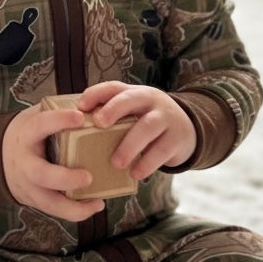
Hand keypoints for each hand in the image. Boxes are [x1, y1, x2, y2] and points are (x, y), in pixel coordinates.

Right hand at [2, 104, 105, 221]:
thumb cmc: (28, 135)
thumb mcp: (35, 117)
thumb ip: (58, 111)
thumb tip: (96, 101)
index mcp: (26, 135)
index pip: (39, 125)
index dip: (58, 121)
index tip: (79, 117)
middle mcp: (26, 163)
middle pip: (41, 174)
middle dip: (65, 178)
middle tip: (88, 176)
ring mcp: (29, 185)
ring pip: (48, 202)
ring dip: (73, 205)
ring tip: (97, 201)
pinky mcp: (36, 200)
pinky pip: (56, 210)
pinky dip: (76, 212)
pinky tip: (95, 205)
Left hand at [78, 81, 196, 181]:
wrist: (187, 130)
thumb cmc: (147, 123)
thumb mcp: (133, 115)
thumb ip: (112, 119)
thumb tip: (75, 133)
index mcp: (134, 93)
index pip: (113, 87)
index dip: (96, 94)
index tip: (80, 106)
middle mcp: (150, 101)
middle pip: (131, 99)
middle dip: (114, 109)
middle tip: (99, 124)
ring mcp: (166, 118)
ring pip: (148, 126)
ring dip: (130, 145)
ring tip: (116, 163)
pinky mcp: (177, 138)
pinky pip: (162, 150)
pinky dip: (148, 163)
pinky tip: (136, 174)